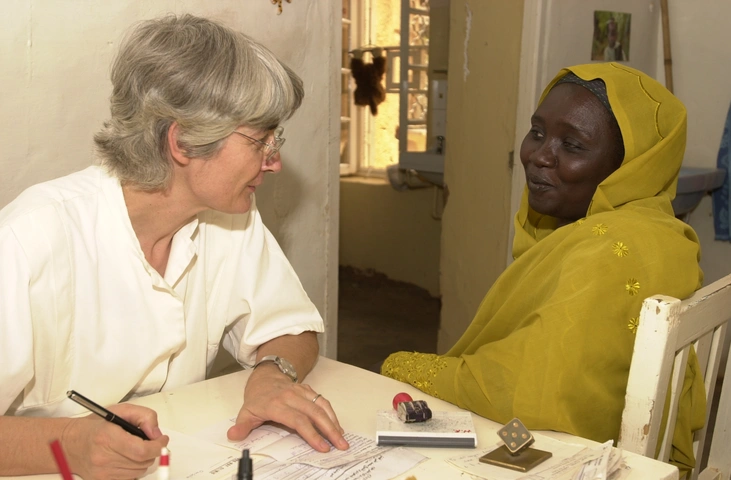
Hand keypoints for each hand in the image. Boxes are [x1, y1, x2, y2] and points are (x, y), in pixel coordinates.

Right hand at [63, 403, 168, 479]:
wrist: (69, 443)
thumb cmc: (94, 426)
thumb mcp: (120, 410)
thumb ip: (144, 416)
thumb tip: (157, 434)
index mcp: (108, 437)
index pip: (142, 450)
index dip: (158, 446)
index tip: (162, 440)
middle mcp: (103, 457)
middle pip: (143, 462)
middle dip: (153, 451)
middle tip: (151, 442)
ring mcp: (102, 472)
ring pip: (139, 471)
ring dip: (144, 460)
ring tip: (136, 449)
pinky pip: (130, 478)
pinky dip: (134, 469)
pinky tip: (128, 459)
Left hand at [227, 365, 348, 451]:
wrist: (266, 376)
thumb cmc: (258, 398)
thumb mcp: (246, 412)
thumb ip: (242, 426)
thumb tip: (233, 435)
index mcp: (276, 404)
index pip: (297, 420)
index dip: (311, 434)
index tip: (321, 447)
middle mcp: (291, 396)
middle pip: (315, 413)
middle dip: (330, 430)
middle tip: (340, 445)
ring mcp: (302, 391)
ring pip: (322, 406)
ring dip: (334, 422)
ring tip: (343, 438)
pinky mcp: (309, 390)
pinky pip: (323, 401)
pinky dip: (332, 414)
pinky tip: (337, 426)